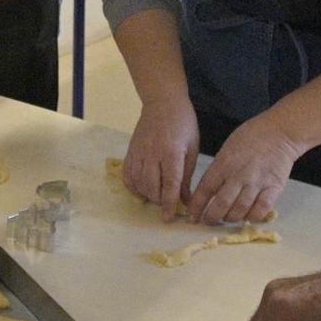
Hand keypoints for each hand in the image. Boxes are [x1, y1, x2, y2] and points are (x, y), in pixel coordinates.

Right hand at [123, 101, 199, 220]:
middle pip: (151, 186)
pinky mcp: (130, 151)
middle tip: (167, 203)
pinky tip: (142, 189)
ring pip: (138, 183)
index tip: (168, 218)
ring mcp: (138, 152)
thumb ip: (187, 175)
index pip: (170, 183)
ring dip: (147, 195)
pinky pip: (127, 175)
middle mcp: (152, 153)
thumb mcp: (192, 148)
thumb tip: (185, 200)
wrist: (162, 102)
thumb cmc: (183, 124)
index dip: (169, 203)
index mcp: (172, 152)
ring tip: (156, 196)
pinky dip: (133, 186)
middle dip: (159, 200)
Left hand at [188, 115, 299, 224]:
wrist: (280, 131)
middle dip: (211, 217)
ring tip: (227, 218)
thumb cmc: (251, 136)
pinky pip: (261, 210)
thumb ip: (218, 169)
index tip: (193, 216)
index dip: (197, 206)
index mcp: (224, 163)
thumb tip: (209, 190)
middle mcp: (239, 175)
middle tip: (208, 221)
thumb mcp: (227, 149)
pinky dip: (253, 217)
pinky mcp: (274, 188)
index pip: (205, 190)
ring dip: (230, 218)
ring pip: (240, 210)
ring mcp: (257, 182)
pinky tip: (248, 216)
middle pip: (221, 204)